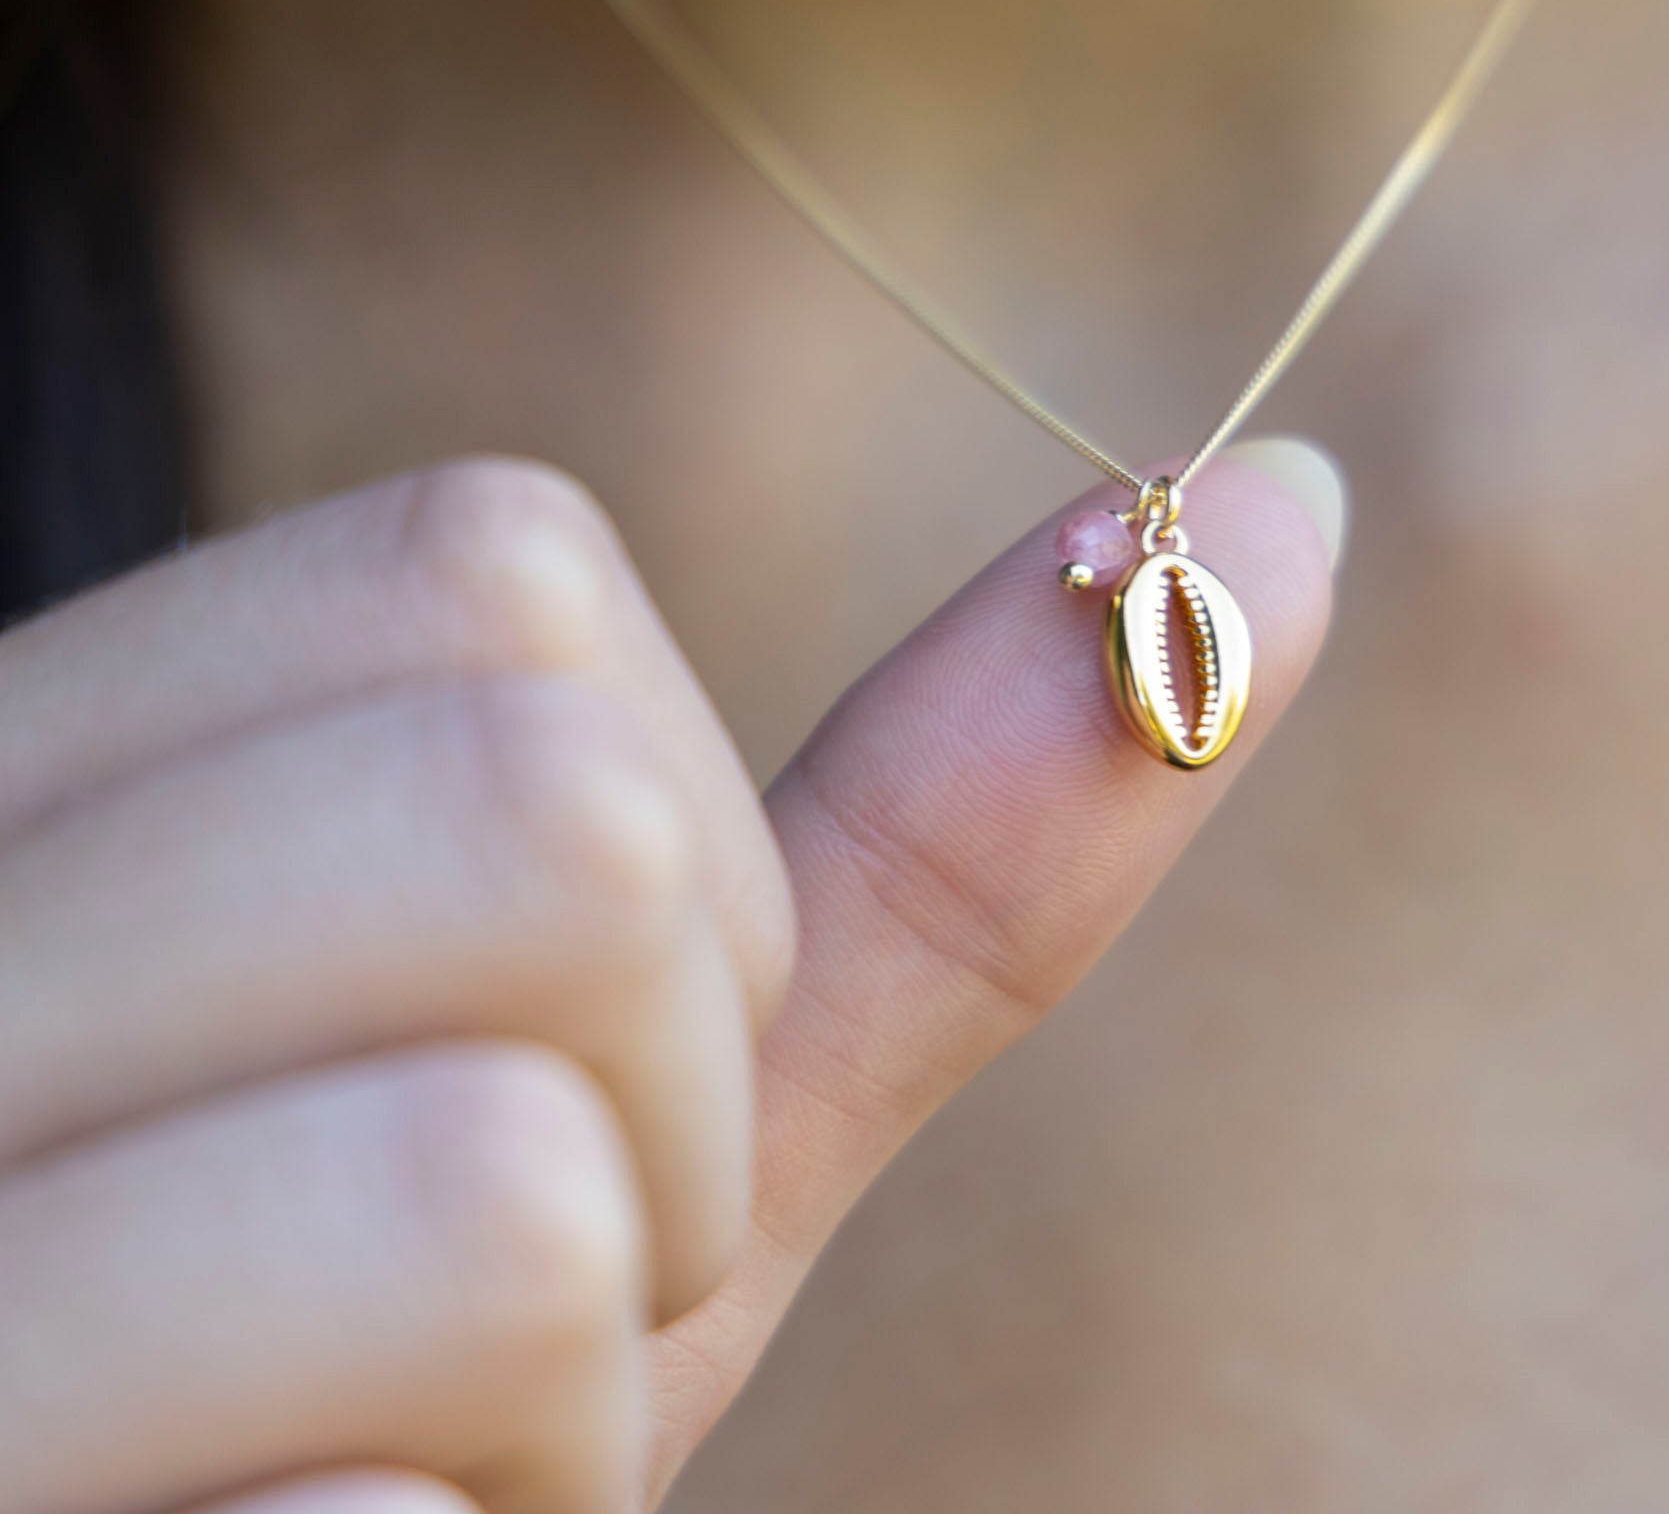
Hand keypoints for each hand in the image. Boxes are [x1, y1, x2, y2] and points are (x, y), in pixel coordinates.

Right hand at [0, 452, 1329, 1513]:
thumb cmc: (420, 1369)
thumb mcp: (666, 1097)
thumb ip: (936, 836)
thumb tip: (1288, 506)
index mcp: (63, 780)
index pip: (485, 569)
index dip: (655, 842)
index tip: (578, 1047)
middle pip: (540, 820)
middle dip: (659, 1109)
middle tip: (489, 1286)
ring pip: (499, 1181)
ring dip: (564, 1381)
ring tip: (384, 1443)